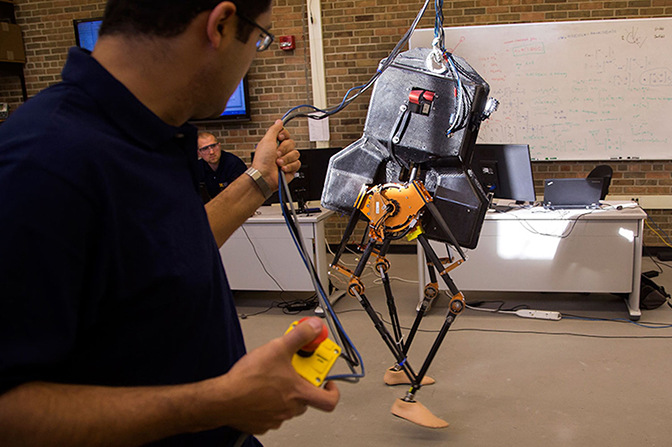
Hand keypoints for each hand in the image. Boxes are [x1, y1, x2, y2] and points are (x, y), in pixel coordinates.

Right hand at [208, 318, 339, 433]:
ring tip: (273, 375)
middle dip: (302, 382)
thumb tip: (314, 327)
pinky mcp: (261, 423)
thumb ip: (300, 336)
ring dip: (285, 391)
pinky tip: (260, 388)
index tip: (328, 379)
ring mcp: (276, 418)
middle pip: (306, 398)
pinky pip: (271, 413)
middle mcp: (290, 409)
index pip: (329, 400)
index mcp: (299, 393)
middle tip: (293, 368)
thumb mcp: (278, 348)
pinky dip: (269, 401)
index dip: (333, 389)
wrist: (223, 399)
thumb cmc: (248, 380)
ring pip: (288, 405)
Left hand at [251, 120, 299, 190]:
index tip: (279, 138)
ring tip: (278, 163)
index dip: (284, 136)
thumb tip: (279, 121)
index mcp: (275, 143)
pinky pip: (297, 163)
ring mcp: (286, 160)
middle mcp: (281, 151)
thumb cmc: (262, 161)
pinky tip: (282, 169)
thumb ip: (274, 130)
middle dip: (284, 149)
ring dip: (286, 159)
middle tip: (276, 154)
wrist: (264, 176)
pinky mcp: (291, 169)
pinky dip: (289, 166)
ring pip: (296, 153)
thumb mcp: (266, 140)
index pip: (286, 135)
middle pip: (292, 143)